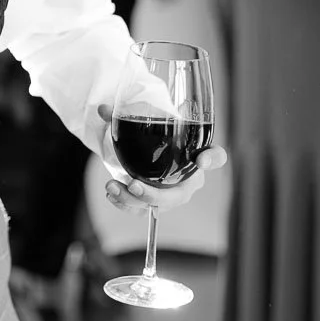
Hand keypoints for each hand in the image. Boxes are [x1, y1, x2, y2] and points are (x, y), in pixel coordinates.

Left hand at [93, 101, 228, 212]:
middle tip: (134, 185)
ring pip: (158, 205)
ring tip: (111, 187)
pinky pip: (143, 211)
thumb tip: (103, 109)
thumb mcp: (139, 123)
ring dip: (134, 200)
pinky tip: (111, 194)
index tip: (202, 160)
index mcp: (195, 153)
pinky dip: (125, 205)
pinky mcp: (155, 203)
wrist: (138, 152)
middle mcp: (188, 177)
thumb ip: (122, 117)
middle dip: (157, 194)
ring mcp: (172, 193)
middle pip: (181, 194)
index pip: (216, 157)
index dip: (213, 159)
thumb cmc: (150, 137)